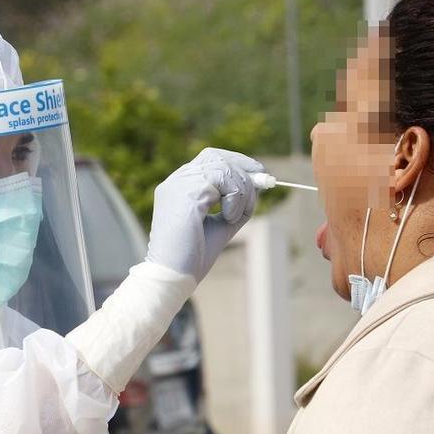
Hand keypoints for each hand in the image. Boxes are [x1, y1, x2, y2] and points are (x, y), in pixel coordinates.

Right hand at [146, 148, 264, 280]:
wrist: (173, 277)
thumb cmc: (193, 256)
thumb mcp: (222, 224)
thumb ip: (237, 203)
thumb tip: (259, 184)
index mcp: (181, 186)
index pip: (211, 158)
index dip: (238, 162)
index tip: (259, 176)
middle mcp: (176, 181)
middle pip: (217, 157)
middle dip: (243, 171)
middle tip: (258, 191)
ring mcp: (178, 185)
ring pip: (222, 167)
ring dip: (241, 189)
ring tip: (234, 216)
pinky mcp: (184, 194)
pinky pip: (221, 179)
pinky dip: (234, 197)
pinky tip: (228, 217)